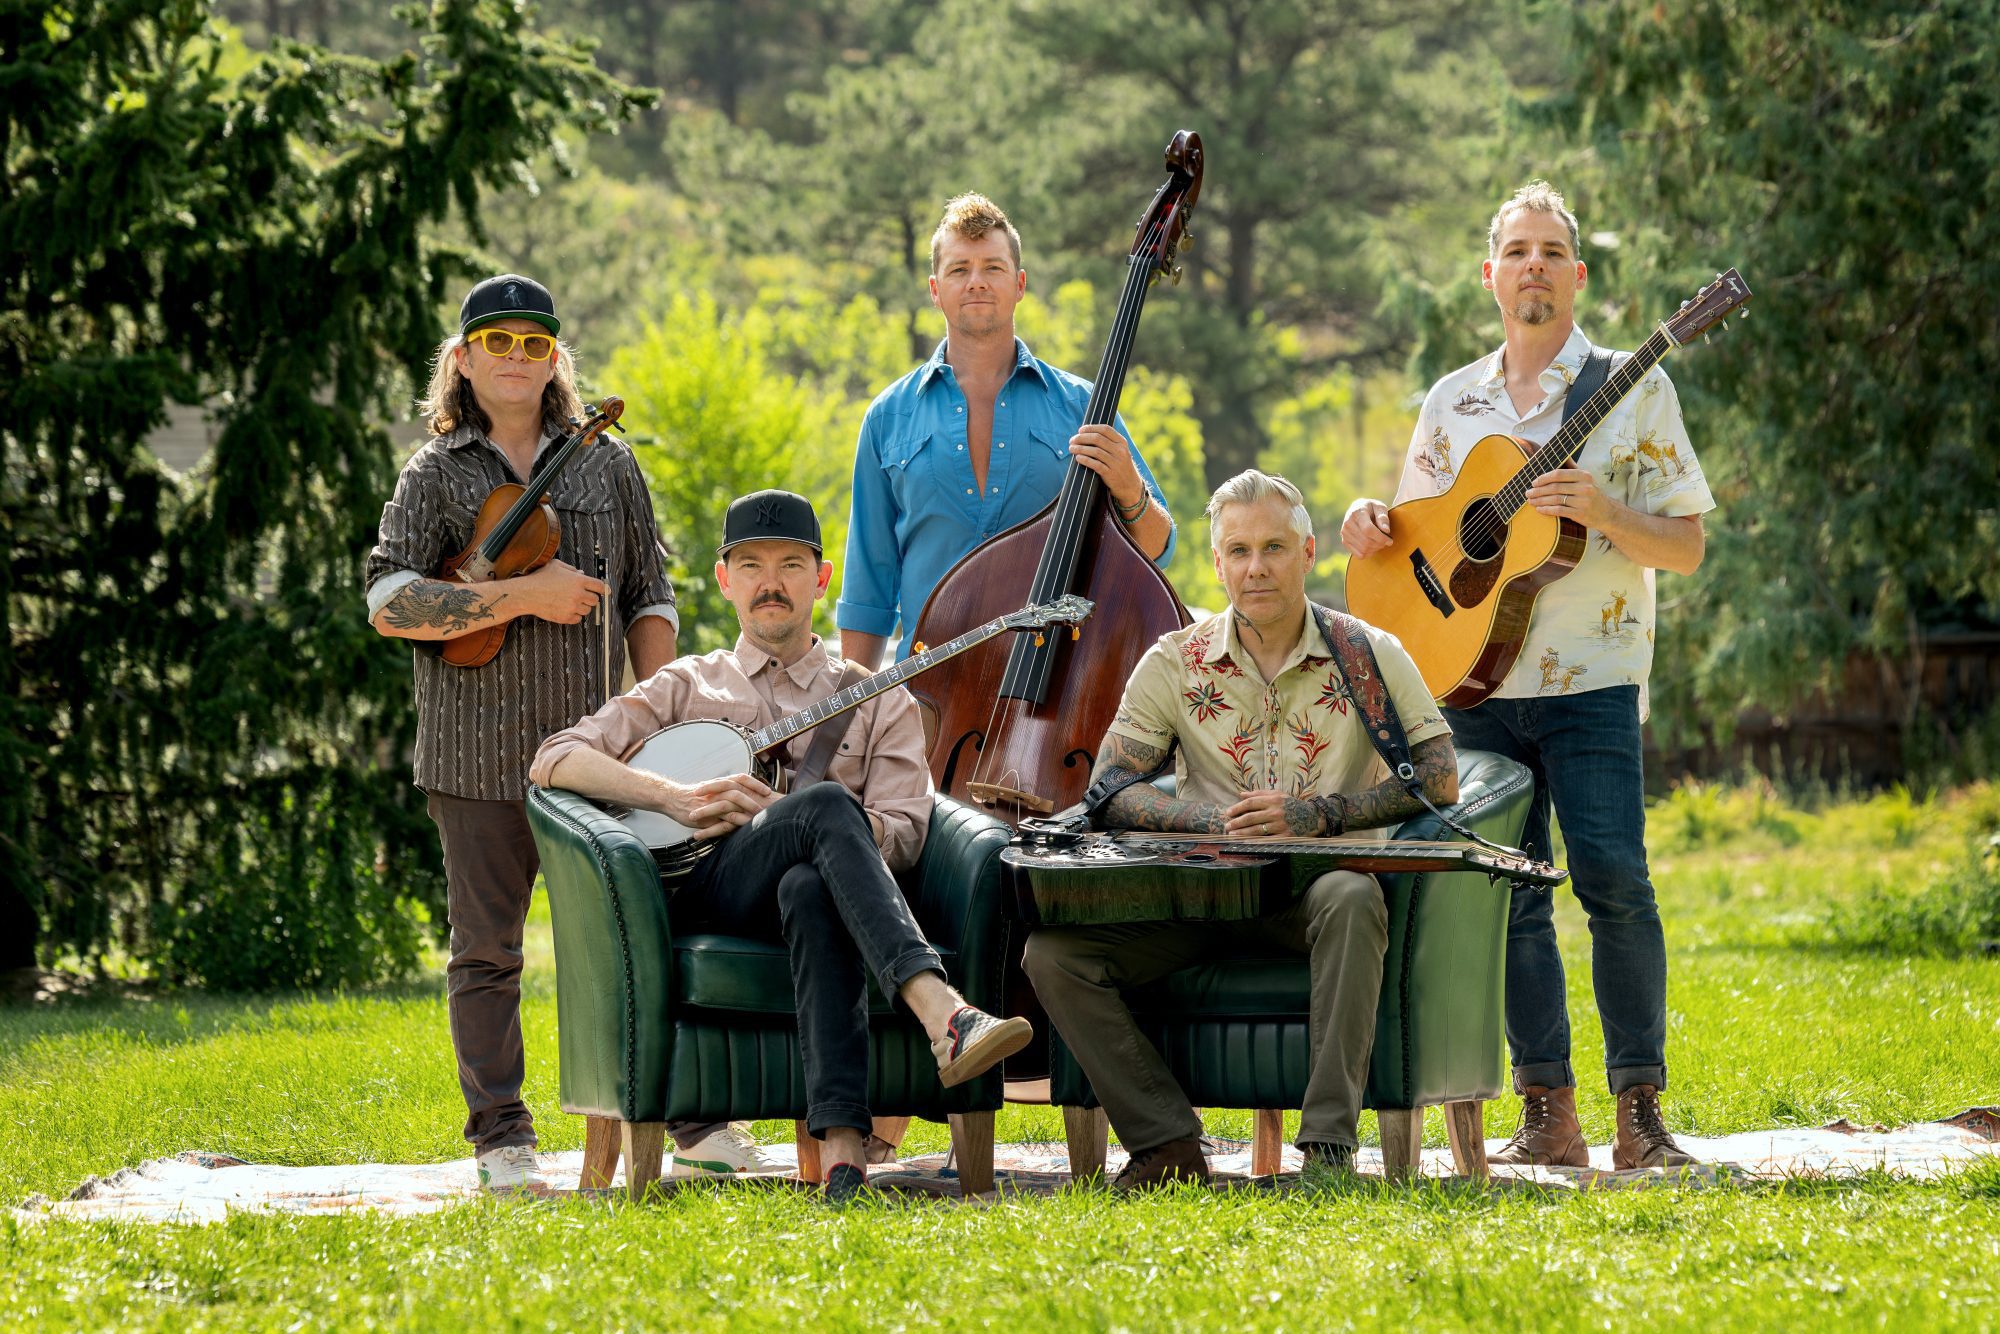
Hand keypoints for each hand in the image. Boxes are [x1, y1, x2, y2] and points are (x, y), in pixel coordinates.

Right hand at [513, 560, 608, 624]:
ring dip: (582, 607)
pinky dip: (574, 615)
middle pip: (595, 600)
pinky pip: (578, 619)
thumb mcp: (556, 565)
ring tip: (571, 602)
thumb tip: (581, 573)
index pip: (600, 586)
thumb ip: (571, 569)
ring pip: (587, 611)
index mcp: (578, 580)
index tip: (603, 591)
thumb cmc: (539, 579)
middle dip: (591, 598)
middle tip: (583, 596)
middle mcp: (577, 594)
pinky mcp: (566, 617)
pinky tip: (567, 609)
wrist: (526, 594)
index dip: (602, 588)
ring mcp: (572, 607)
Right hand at [654, 772, 774, 839]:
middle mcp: (717, 790)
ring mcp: (711, 802)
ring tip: (758, 817)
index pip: (741, 778)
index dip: (755, 783)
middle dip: (755, 797)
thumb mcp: (711, 790)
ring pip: (732, 803)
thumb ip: (725, 792)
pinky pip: (722, 818)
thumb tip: (742, 798)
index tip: (768, 790)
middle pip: (739, 790)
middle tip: (767, 804)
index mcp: (720, 783)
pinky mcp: (706, 814)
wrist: (673, 799)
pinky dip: (734, 822)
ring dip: (747, 810)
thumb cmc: (692, 796)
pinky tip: (743, 827)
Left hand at [1068, 424, 1145, 511]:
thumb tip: (1087, 434)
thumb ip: (1109, 442)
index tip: (1080, 430)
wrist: (1130, 486)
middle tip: (1072, 440)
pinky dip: (1085, 460)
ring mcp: (1116, 462)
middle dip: (1081, 438)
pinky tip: (1078, 458)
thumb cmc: (1120, 466)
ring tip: (1071, 448)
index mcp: (1122, 442)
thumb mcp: (1120, 451)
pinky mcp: (1111, 474)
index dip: (1091, 428)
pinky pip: (1095, 464)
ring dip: (1080, 448)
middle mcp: (1120, 451)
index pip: (1105, 429)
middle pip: (1097, 439)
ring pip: (1095, 451)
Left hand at [1224, 790, 1320, 837]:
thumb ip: (1259, 793)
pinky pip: (1267, 840)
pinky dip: (1255, 842)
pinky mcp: (1285, 837)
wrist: (1312, 817)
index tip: (1228, 813)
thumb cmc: (1292, 805)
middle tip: (1227, 826)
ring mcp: (1280, 825)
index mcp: (1273, 800)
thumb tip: (1241, 794)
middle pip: (1251, 817)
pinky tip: (1246, 843)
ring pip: (1257, 830)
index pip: (1250, 803)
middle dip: (1236, 822)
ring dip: (1242, 833)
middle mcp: (1276, 812)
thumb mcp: (1278, 795)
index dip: (1237, 808)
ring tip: (1232, 835)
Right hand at [1340, 498, 1392, 555]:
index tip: (1390, 540)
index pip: (1368, 530)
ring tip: (1380, 543)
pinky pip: (1359, 554)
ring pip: (1363, 549)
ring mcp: (1344, 533)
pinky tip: (1373, 546)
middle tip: (1387, 542)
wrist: (1357, 509)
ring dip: (1375, 549)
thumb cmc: (1371, 508)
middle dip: (1380, 544)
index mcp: (1357, 513)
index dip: (1381, 538)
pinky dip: (1369, 553)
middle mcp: (1348, 523)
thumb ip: (1383, 517)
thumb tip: (1386, 530)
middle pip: (1366, 541)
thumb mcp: (1380, 507)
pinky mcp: (1344, 541)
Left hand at [1525, 467, 1615, 526]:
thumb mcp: (1586, 479)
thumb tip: (1562, 454)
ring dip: (1540, 500)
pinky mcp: (1580, 514)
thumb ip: (1573, 468)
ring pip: (1555, 499)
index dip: (1544, 478)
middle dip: (1538, 490)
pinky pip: (1559, 511)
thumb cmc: (1592, 494)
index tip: (1534, 482)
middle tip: (1528, 493)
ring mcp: (1583, 501)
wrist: (1608, 513)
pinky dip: (1547, 510)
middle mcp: (1585, 487)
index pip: (1559, 474)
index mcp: (1584, 476)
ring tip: (1531, 501)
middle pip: (1555, 487)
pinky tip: (1539, 509)